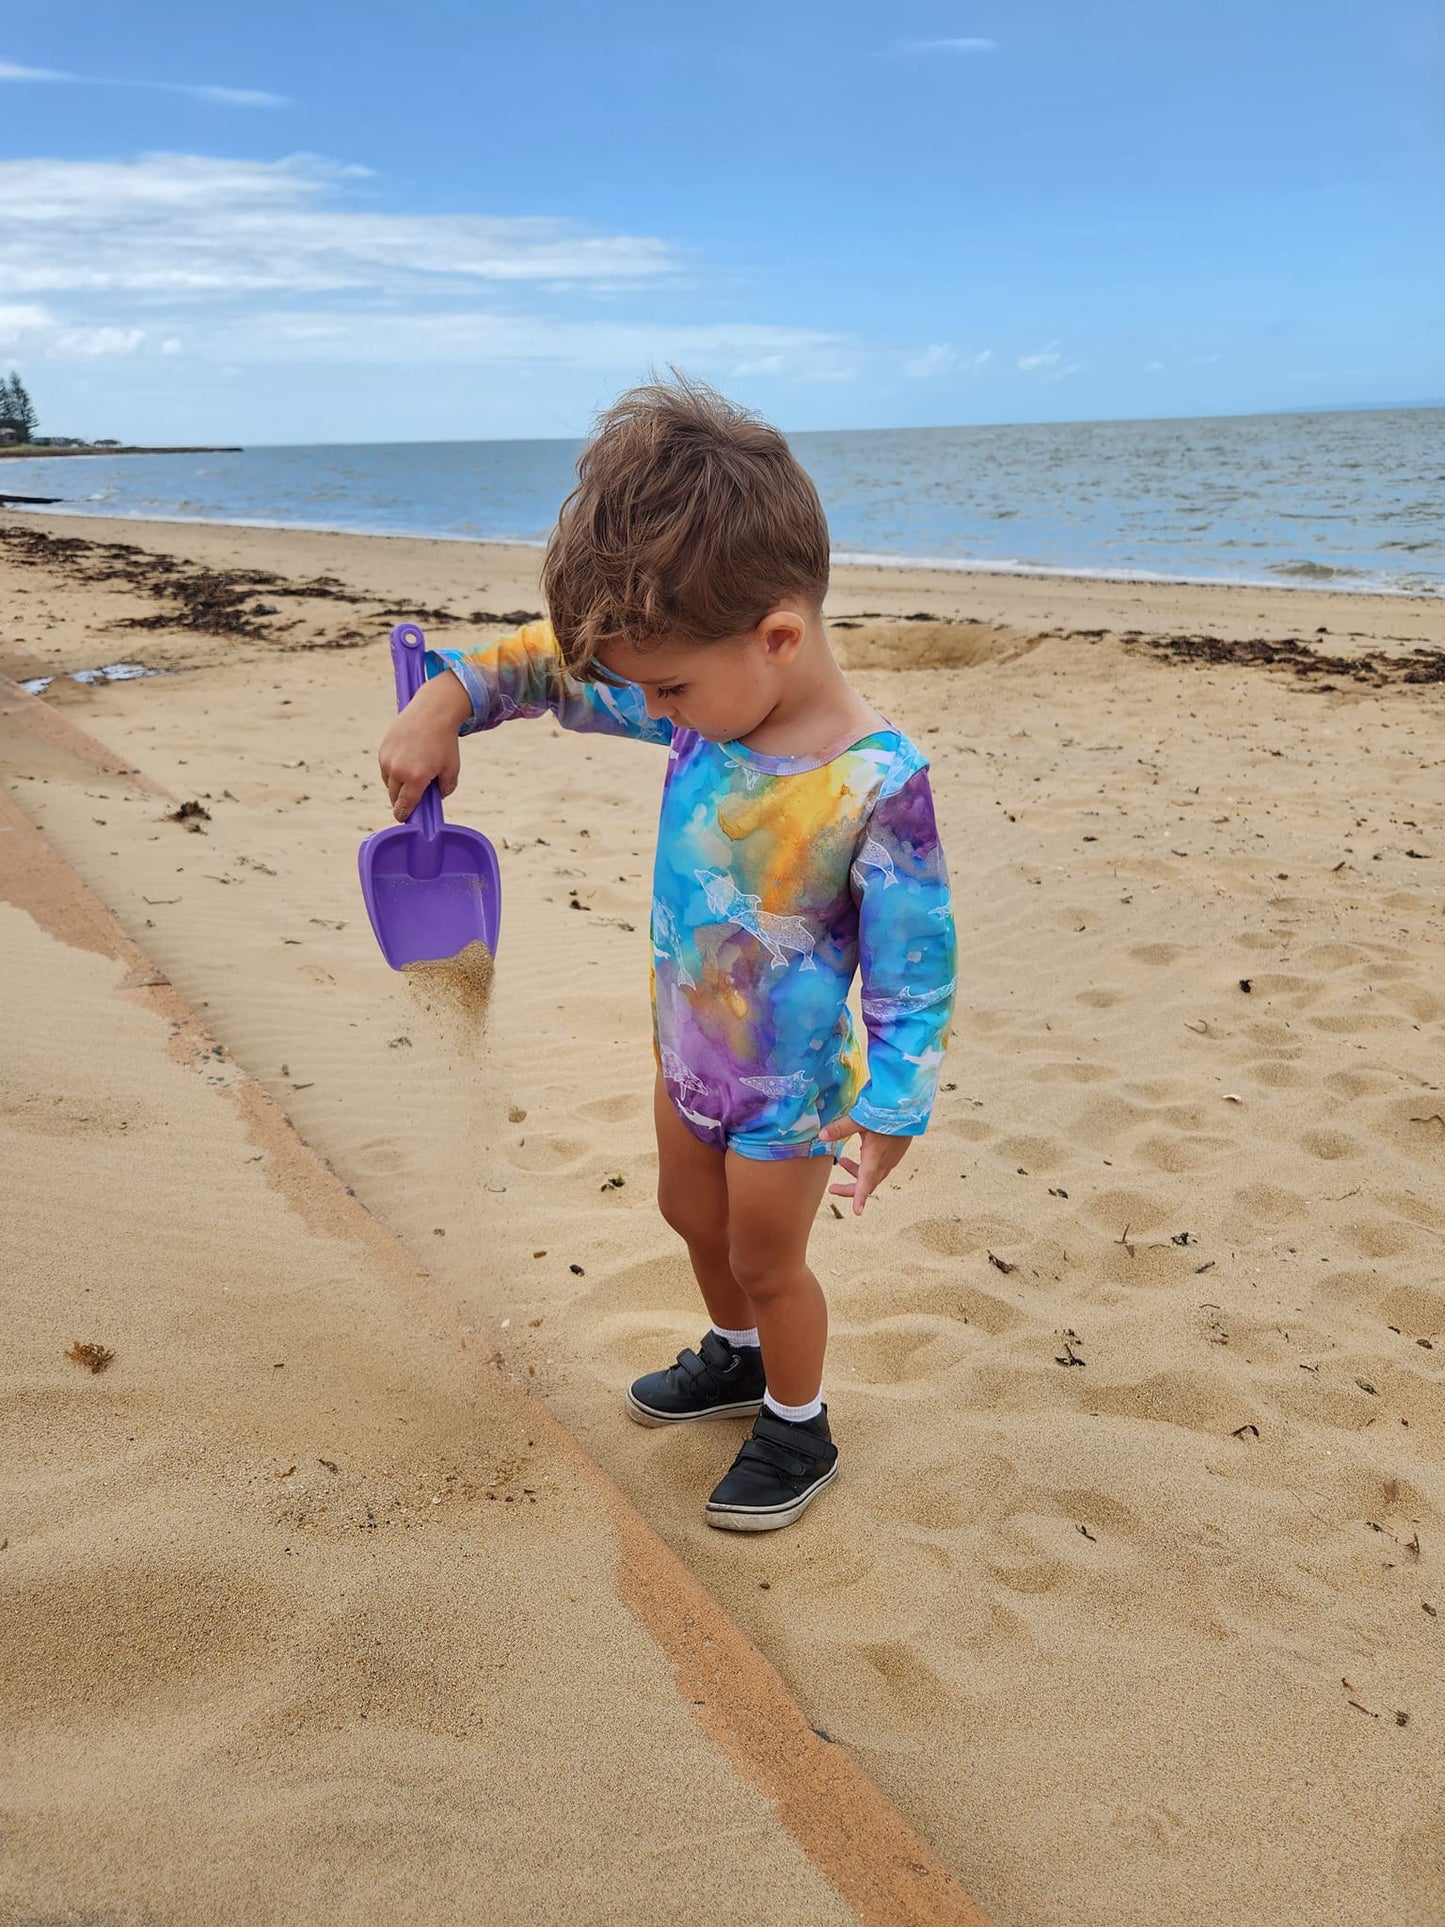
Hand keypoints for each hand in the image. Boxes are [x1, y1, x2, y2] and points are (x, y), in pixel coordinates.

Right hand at [377, 670, 470, 820]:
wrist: (432, 712)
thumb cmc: (445, 742)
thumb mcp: (452, 769)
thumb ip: (445, 789)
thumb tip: (435, 799)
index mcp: (416, 778)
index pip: (404, 805)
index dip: (403, 815)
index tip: (403, 819)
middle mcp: (398, 770)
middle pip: (394, 797)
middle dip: (402, 800)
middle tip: (414, 797)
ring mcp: (388, 759)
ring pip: (388, 783)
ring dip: (397, 785)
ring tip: (413, 773)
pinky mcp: (383, 750)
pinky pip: (385, 769)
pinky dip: (393, 771)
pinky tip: (407, 761)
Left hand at [819, 1115, 911, 1214]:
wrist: (910, 1105)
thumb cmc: (885, 1112)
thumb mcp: (859, 1120)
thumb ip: (840, 1129)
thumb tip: (821, 1136)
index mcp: (875, 1157)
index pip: (866, 1184)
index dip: (860, 1198)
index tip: (857, 1211)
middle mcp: (885, 1161)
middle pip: (868, 1183)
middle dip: (850, 1188)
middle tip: (833, 1188)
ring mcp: (892, 1157)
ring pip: (874, 1174)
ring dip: (857, 1173)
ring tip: (841, 1161)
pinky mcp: (896, 1151)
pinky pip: (880, 1165)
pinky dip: (867, 1165)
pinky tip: (861, 1151)